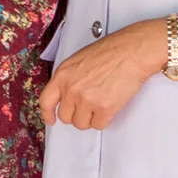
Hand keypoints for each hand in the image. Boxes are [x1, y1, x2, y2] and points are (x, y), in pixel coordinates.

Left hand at [38, 23, 164, 132]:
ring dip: (90, 119)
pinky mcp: (104, 108)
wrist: (131, 52)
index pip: (46, 101)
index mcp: (62, 75)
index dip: (47, 114)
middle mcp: (71, 89)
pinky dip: (104, 120)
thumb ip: (68, 78)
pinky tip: (108, 110)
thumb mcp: (78, 61)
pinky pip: (99, 125)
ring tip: (99, 107)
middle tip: (86, 109)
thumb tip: (67, 93)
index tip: (51, 119)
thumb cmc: (109, 52)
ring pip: (81, 124)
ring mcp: (87, 100)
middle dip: (76, 115)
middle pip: (66, 117)